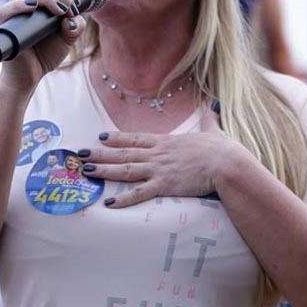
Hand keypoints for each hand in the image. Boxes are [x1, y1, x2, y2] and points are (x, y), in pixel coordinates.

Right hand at [0, 0, 86, 91]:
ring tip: (60, 9)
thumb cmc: (45, 55)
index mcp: (38, 2)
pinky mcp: (4, 27)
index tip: (75, 1)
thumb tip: (71, 18)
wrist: (29, 77)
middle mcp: (23, 4)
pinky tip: (33, 6)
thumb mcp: (67, 39)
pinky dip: (18, 5)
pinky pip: (5, 10)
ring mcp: (13, 14)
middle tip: (70, 5)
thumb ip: (75, 27)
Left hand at [79, 108, 249, 207]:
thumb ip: (209, 119)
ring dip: (104, 171)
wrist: (227, 164)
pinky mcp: (165, 186)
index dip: (117, 138)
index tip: (100, 137)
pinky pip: (140, 193)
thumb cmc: (223, 149)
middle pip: (123, 153)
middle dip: (100, 154)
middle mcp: (158, 154)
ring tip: (85, 171)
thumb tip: (214, 104)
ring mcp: (159, 169)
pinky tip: (109, 202)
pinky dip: (124, 198)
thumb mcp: (213, 130)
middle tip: (79, 154)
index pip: (136, 138)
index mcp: (166, 142)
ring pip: (125, 169)